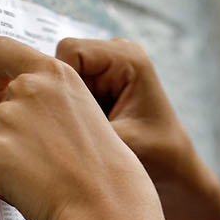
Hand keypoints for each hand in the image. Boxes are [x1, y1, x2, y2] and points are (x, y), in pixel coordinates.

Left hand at [0, 36, 159, 219]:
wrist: (106, 211)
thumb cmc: (106, 173)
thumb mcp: (87, 114)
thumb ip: (50, 100)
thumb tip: (16, 104)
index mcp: (56, 73)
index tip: (3, 88)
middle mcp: (27, 88)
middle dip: (13, 128)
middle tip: (46, 156)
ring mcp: (8, 119)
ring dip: (10, 157)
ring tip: (47, 175)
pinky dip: (4, 183)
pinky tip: (35, 190)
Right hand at [55, 38, 204, 189]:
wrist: (174, 168)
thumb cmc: (159, 156)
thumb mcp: (123, 144)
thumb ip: (86, 128)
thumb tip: (46, 123)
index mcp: (127, 57)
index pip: (69, 51)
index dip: (58, 80)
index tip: (66, 115)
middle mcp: (116, 54)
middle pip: (62, 62)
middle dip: (61, 94)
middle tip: (76, 127)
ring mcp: (108, 67)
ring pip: (62, 77)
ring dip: (66, 105)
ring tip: (86, 130)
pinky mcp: (100, 82)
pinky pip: (69, 89)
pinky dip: (71, 110)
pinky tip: (87, 130)